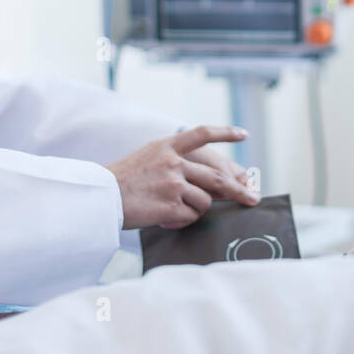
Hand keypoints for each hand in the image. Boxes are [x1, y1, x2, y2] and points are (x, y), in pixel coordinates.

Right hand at [107, 125, 258, 229]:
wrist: (101, 196)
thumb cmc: (122, 180)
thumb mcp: (147, 157)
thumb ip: (174, 161)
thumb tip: (203, 181)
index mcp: (167, 146)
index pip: (202, 134)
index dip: (225, 133)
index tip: (243, 134)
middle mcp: (174, 162)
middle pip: (217, 177)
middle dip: (239, 190)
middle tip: (252, 198)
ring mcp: (174, 183)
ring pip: (205, 200)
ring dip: (196, 208)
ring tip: (173, 209)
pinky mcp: (171, 205)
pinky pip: (191, 216)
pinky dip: (182, 221)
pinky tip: (165, 217)